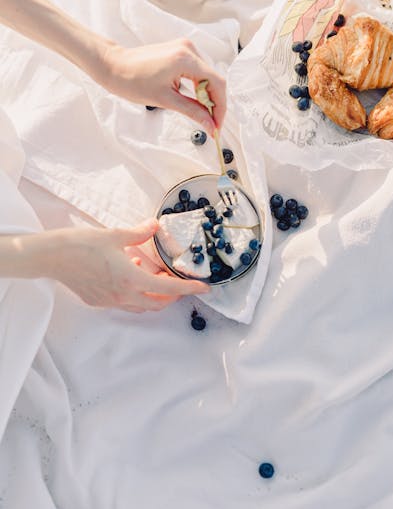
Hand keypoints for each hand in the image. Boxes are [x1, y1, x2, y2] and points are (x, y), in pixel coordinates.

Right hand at [48, 219, 208, 311]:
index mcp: (131, 279)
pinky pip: (124, 302)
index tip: (204, 288)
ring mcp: (109, 301)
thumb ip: (140, 233)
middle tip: (176, 279)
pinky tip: (129, 270)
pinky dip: (135, 291)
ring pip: (140, 305)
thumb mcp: (115, 234)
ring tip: (152, 272)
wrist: (51, 257)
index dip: (188, 289)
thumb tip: (155, 225)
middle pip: (156, 303)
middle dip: (171, 295)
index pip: (168, 289)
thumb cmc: (82, 244)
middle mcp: (122, 295)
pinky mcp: (98, 301)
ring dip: (152, 294)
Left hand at [102, 39, 225, 132]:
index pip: (216, 83)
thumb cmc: (132, 81)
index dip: (220, 106)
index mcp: (185, 59)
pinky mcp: (180, 50)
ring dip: (207, 95)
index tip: (217, 124)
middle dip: (215, 102)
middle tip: (212, 124)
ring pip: (207, 75)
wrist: (113, 65)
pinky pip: (198, 70)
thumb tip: (210, 125)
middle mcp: (189, 49)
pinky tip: (195, 100)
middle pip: (214, 79)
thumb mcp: (165, 100)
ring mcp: (185, 47)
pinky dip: (199, 86)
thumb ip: (192, 111)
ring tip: (203, 114)